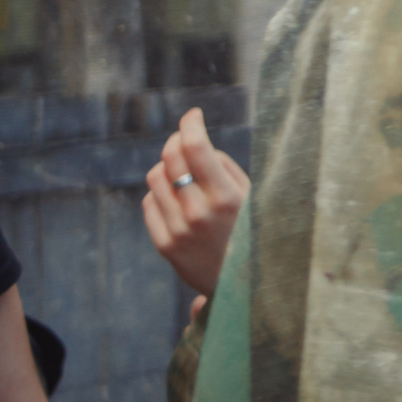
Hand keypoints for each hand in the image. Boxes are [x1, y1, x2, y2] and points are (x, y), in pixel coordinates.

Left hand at [142, 108, 249, 299]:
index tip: (193, 114)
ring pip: (155, 176)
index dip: (191, 123)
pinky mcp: (164, 244)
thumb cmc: (252, 231)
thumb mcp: (252, 198)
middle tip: (186, 139)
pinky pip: (149, 202)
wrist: (243, 287)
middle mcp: (199, 213)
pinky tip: (177, 199)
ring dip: (167, 167)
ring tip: (184, 174)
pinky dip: (160, 193)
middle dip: (177, 140)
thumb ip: (224, 167)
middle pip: (170, 157)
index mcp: (228, 197)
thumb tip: (192, 143)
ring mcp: (178, 230)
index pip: (196, 147)